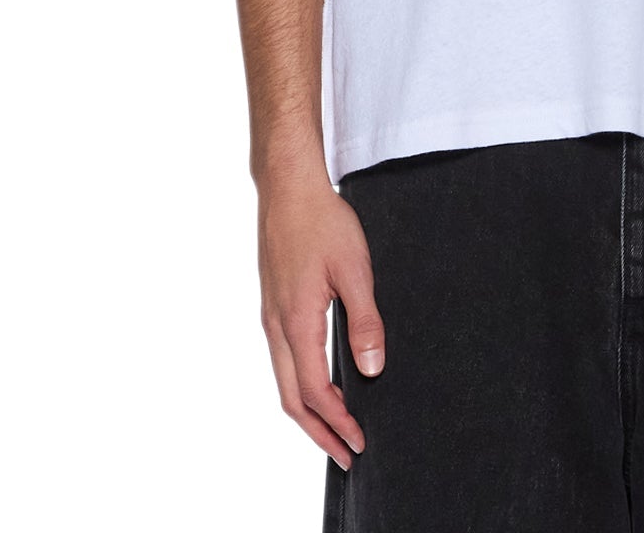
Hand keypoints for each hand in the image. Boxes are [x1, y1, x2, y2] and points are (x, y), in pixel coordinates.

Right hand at [257, 171, 385, 470]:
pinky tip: (322, 383)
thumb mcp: (355, 269)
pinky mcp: (274, 305)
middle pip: (292, 399)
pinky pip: (284, 361)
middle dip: (318, 433)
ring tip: (335, 429)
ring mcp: (271, 316)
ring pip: (285, 382)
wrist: (289, 187)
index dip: (337, 422)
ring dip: (309, 411)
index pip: (315, 391)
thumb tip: (372, 369)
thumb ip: (365, 321)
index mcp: (296, 322)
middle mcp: (277, 326)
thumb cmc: (323, 221)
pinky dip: (301, 385)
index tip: (359, 443)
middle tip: (346, 455)